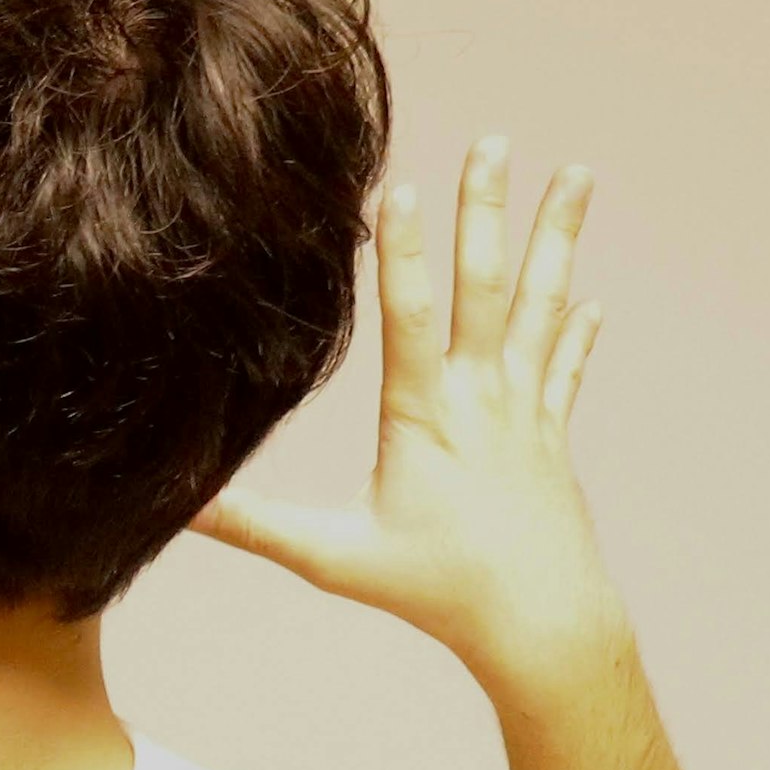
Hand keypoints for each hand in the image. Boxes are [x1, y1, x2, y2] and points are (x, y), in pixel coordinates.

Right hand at [189, 135, 630, 699]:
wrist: (544, 625)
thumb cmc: (437, 593)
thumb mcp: (336, 560)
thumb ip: (256, 527)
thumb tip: (179, 508)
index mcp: (424, 417)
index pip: (408, 317)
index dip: (403, 251)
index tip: (404, 186)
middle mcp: (480, 400)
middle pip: (485, 287)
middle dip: (487, 211)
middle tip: (495, 143)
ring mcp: (524, 412)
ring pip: (543, 308)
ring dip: (557, 240)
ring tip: (576, 176)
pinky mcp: (549, 437)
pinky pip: (565, 370)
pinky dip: (576, 334)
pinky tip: (590, 299)